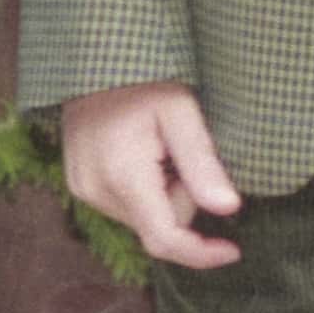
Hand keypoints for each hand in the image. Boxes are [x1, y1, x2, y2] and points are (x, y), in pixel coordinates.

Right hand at [60, 79, 242, 270]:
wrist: (95, 59)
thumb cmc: (144, 80)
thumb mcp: (182, 111)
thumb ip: (202, 163)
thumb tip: (228, 209)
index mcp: (122, 177)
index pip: (164, 239)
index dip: (200, 253)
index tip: (234, 251)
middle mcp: (96, 191)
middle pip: (158, 225)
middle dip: (183, 198)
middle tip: (183, 151)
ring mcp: (83, 190)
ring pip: (144, 216)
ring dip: (164, 192)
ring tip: (162, 146)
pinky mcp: (79, 184)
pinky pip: (126, 205)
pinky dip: (146, 189)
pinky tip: (146, 153)